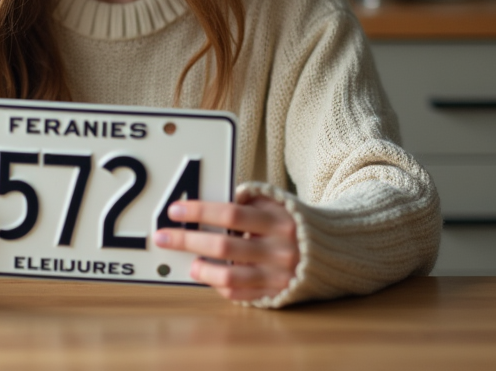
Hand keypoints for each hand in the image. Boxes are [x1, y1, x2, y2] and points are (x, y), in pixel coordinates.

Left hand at [153, 190, 298, 301]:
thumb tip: (204, 204)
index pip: (231, 213)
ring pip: (230, 276)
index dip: (199, 211)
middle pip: (224, 245)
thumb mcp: (276, 203)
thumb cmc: (291, 221)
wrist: (332, 251)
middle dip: (187, 240)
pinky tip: (208, 275)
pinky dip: (220, 286)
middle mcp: (278, 249)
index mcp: (277, 220)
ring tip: (189, 263)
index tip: (173, 211)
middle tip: (162, 237)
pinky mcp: (276, 294)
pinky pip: (240, 294)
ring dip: (203, 270)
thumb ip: (246, 201)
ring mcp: (277, 275)